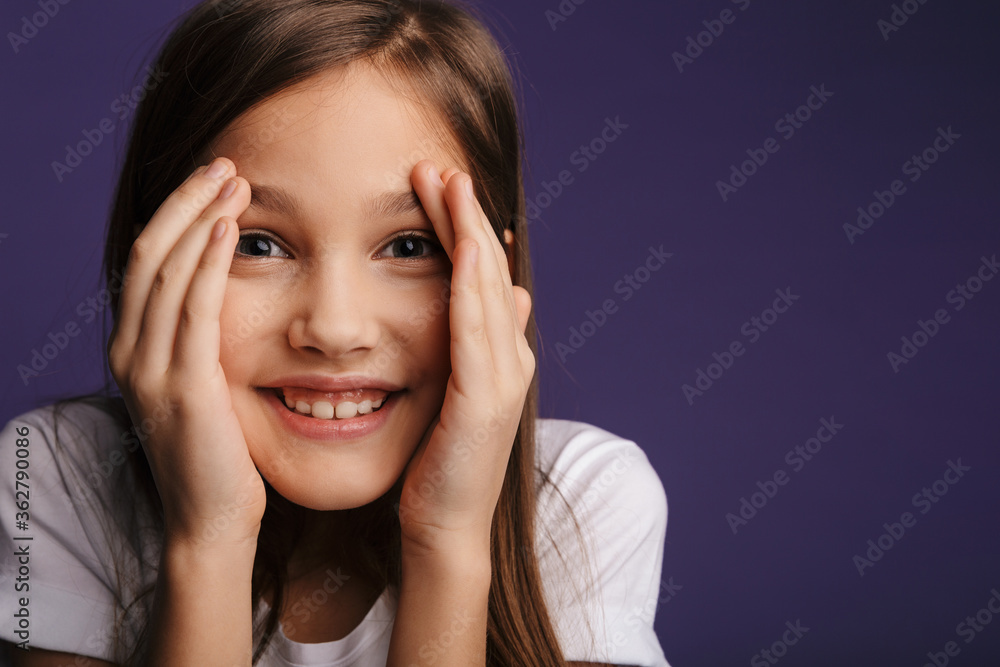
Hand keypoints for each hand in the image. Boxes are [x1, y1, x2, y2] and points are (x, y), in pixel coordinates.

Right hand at [107, 157, 263, 547]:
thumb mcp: (202, 385)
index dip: (178, 215)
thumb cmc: (219, 453)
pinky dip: (208, 262)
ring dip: (199, 218)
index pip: (149, 262)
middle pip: (150, 253)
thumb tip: (228, 296)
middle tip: (226, 165)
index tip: (216, 182)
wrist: (212, 520)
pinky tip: (228, 229)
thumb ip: (201, 340)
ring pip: (165, 271)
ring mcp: (150, 368)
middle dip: (187, 202)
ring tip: (234, 181)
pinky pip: (194, 308)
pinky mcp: (183, 385)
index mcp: (134, 348)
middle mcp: (131, 351)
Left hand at [396, 159, 534, 556]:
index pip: (479, 279)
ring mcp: (503, 377)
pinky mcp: (486, 399)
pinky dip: (471, 283)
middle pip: (486, 272)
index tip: (437, 186)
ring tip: (448, 183)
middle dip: (463, 217)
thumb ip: (466, 347)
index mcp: (496, 356)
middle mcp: (508, 358)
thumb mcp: (447, 396)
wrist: (442, 527)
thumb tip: (498, 299)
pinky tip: (464, 245)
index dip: (462, 229)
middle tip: (439, 165)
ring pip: (485, 290)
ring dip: (467, 233)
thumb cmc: (434, 464)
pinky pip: (476, 329)